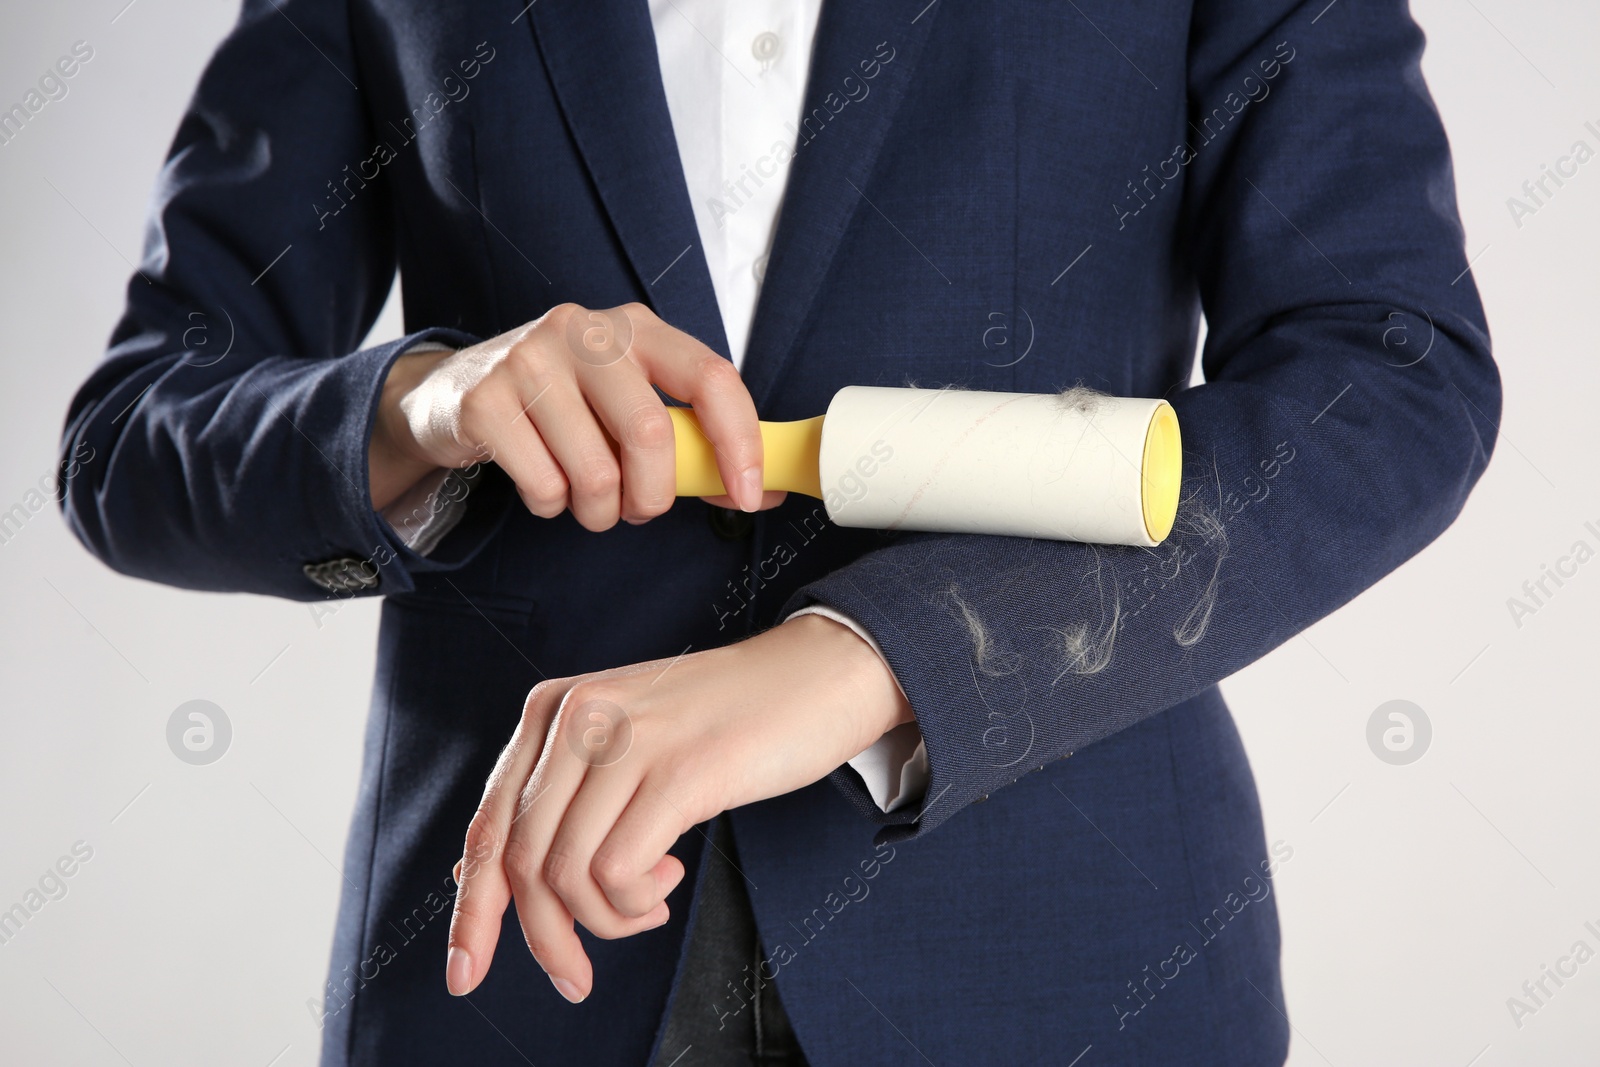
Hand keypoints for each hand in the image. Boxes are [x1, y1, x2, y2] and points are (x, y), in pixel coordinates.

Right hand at [367, 303, 785, 525]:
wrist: (456, 390)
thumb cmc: (566, 404)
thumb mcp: (631, 402)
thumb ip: (694, 442)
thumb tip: (762, 489)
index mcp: (640, 328)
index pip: (712, 378)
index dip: (740, 443)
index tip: (747, 497)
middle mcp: (587, 331)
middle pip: (650, 433)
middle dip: (654, 495)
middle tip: (642, 511)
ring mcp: (531, 360)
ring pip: (595, 473)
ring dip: (600, 511)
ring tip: (589, 500)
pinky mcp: (485, 400)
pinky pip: (543, 487)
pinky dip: (552, 507)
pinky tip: (542, 482)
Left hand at [443, 613, 912, 1001]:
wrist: (819, 673)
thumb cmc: (726, 721)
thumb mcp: (626, 745)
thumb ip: (559, 798)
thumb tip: (478, 876)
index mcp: (552, 709)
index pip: (488, 825)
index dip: (472, 910)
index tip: (467, 972)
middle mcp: (576, 716)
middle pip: (520, 860)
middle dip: (544, 937)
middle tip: (577, 977)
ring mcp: (627, 740)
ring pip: (565, 874)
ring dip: (607, 918)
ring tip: (650, 902)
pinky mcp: (678, 770)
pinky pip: (617, 871)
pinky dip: (637, 901)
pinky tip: (670, 877)